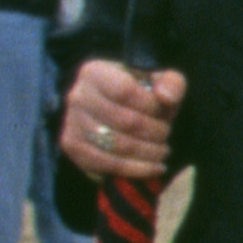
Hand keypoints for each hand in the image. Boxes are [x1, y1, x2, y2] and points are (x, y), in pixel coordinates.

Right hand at [61, 57, 185, 181]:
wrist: (102, 105)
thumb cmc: (136, 93)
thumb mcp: (156, 81)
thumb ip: (171, 83)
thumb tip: (166, 98)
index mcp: (95, 73)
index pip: (126, 92)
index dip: (152, 106)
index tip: (166, 112)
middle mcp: (77, 96)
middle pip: (125, 121)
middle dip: (155, 132)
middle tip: (166, 135)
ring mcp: (71, 123)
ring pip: (116, 146)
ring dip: (148, 153)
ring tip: (163, 152)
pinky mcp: (72, 146)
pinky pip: (105, 164)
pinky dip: (135, 170)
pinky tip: (154, 168)